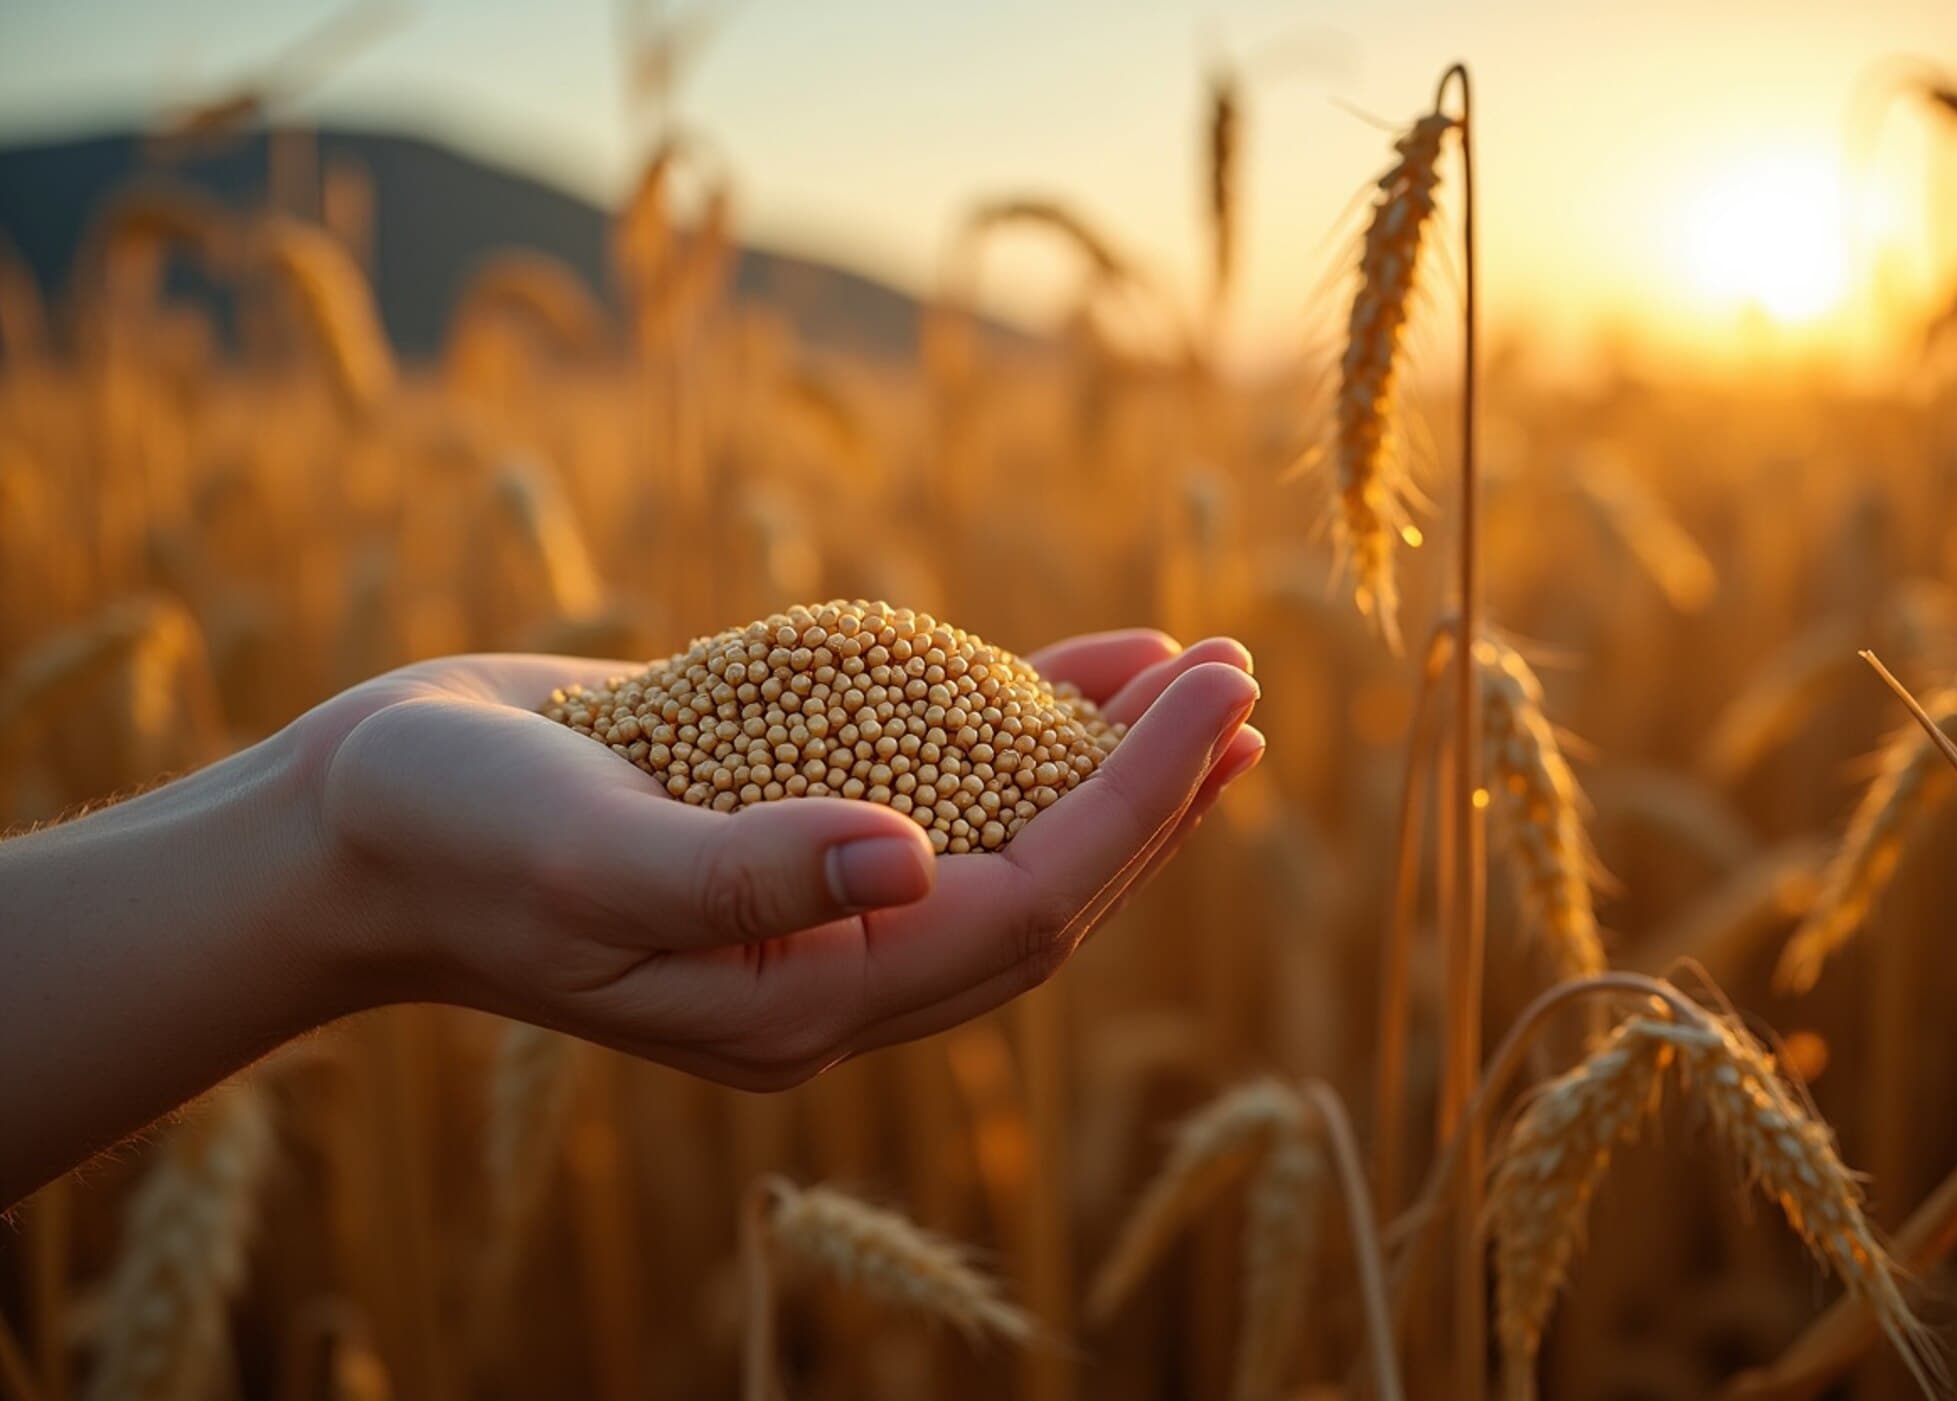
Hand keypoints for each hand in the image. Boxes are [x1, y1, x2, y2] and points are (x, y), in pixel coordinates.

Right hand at [305, 631, 1261, 1088]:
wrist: (361, 820)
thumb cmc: (447, 837)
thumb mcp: (581, 858)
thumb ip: (743, 873)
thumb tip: (915, 859)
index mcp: (803, 1003)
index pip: (1022, 912)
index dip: (1133, 810)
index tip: (1215, 704)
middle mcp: (831, 970)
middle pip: (1046, 895)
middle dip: (1152, 795)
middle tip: (1241, 688)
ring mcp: (817, 905)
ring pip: (1010, 847)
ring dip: (1109, 769)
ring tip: (1203, 681)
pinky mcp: (794, 829)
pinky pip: (940, 787)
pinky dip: (1015, 728)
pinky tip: (1081, 663)